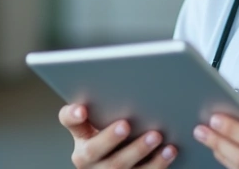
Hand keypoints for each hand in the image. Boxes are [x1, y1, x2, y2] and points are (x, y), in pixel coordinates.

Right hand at [58, 103, 177, 167]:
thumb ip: (112, 103)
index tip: (82, 108)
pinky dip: (157, 163)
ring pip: (118, 166)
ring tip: (156, 136)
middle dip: (109, 137)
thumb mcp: (109, 118)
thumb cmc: (120, 130)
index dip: (72, 115)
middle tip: (125, 124)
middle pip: (93, 150)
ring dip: (138, 150)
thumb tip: (134, 78)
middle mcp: (88, 157)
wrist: (128, 160)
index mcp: (81, 134)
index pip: (69, 121)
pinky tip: (169, 150)